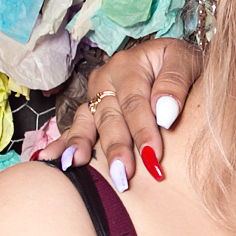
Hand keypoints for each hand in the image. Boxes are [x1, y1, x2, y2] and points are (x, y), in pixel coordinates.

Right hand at [41, 39, 202, 183]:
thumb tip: (164, 113)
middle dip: (115, 148)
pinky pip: (76, 126)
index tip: (153, 157)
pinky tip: (49, 158)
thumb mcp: (186, 62)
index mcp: (129, 64)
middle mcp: (107, 78)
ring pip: (88, 122)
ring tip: (75, 165)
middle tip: (122, 176)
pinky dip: (63, 142)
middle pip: (109, 116)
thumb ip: (175, 84)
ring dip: (82, 145)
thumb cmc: (183, 64)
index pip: (136, 102)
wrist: (175, 60)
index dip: (143, 131)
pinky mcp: (91, 109)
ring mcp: (96, 94)